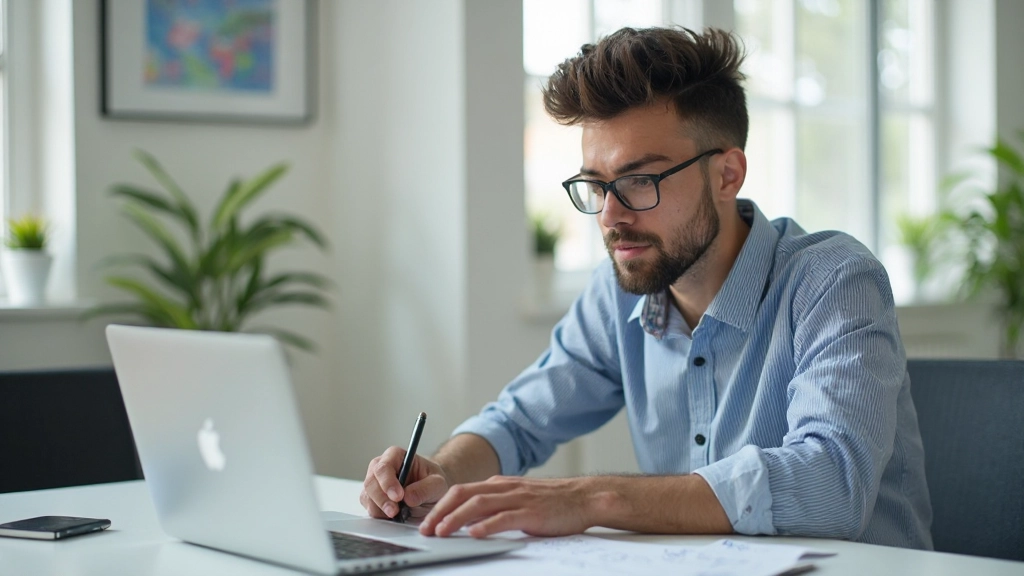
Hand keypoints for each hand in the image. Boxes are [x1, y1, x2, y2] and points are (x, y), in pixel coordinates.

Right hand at [360, 446, 451, 519]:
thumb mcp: (437, 483)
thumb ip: (425, 489)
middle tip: (394, 512)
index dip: (388, 482)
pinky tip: (391, 517)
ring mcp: (374, 483)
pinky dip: (378, 514)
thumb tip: (408, 498)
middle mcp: (380, 467)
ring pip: (367, 496)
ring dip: (379, 508)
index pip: (384, 466)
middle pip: (371, 482)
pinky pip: (369, 507)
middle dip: (382, 499)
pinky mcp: (372, 499)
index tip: (398, 497)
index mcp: (395, 456)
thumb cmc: (432, 482)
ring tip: (395, 516)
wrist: (430, 492)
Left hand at [419, 476, 595, 537]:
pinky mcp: (531, 512)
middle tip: (426, 529)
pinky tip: (475, 535)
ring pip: (479, 505)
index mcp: (499, 484)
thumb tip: (468, 520)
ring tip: (441, 532)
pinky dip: (487, 525)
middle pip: (463, 494)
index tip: (426, 521)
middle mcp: (505, 488)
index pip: (461, 491)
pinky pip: (505, 517)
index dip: (440, 505)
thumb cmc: (551, 502)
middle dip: (440, 512)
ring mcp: (518, 498)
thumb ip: (494, 506)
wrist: (584, 498)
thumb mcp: (517, 498)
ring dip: (456, 518)